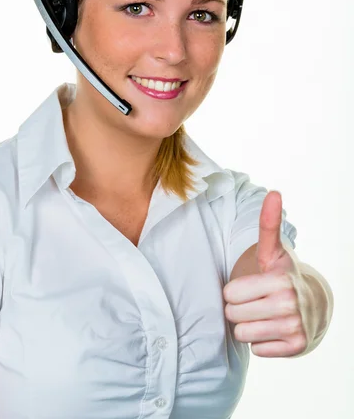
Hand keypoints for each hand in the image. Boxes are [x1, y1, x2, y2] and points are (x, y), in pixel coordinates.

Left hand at [223, 191, 313, 356]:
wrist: (313, 304)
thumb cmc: (282, 275)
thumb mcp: (272, 251)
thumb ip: (267, 224)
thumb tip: (273, 192)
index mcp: (279, 279)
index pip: (229, 294)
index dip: (235, 291)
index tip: (250, 287)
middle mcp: (289, 303)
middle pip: (233, 315)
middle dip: (239, 310)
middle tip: (256, 302)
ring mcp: (295, 327)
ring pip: (243, 335)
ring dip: (248, 327)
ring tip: (263, 315)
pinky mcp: (297, 347)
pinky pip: (257, 350)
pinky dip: (261, 343)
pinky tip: (273, 329)